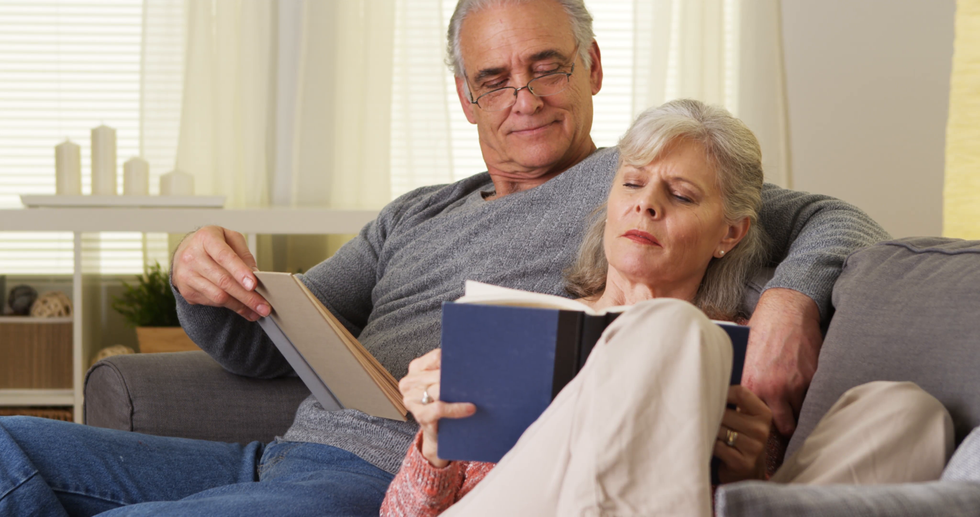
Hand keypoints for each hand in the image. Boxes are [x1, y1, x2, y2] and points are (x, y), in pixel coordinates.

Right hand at [171, 225, 269, 320]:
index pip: (224, 256)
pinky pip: (212, 302)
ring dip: (241, 306)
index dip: (240, 271)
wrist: (187, 251)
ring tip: (258, 311)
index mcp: (206, 238)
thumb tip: (255, 275)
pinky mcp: (186, 291)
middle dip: (247, 296)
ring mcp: (186, 275)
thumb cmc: (213, 244)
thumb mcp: (230, 239)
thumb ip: (244, 255)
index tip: (253, 284)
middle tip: (264, 307)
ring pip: (218, 296)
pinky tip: (243, 309)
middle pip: (223, 281)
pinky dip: (231, 307)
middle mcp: (192, 257)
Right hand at [399, 349, 475, 467]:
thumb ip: (449, 371)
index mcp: (416, 368)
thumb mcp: (442, 383)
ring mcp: (411, 399)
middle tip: (478, 379)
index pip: (436, 357)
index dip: (453, 361)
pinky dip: (456, 409)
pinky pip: (439, 408)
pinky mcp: (420, 415)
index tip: (470, 364)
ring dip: (459, 393)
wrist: (437, 431)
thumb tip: (471, 363)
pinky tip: (470, 409)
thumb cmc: (442, 402)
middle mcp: (410, 382)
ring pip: (437, 390)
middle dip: (458, 378)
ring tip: (476, 394)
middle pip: (438, 374)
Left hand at [714, 385, 771, 482]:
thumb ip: (735, 403)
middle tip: (705, 419)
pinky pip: (717, 446)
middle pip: (725, 413)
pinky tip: (713, 447)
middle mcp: (761, 430)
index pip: (741, 393)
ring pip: (719, 429)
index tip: (711, 396)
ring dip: (710, 431)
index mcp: (764, 414)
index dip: (722, 393)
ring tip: (711, 434)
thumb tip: (710, 388)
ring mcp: (754, 448)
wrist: (750, 472)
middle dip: (712, 416)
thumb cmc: (742, 439)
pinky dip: (711, 445)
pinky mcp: (742, 463)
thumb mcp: (746, 418)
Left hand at [742, 288, 822, 436]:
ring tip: (788, 410)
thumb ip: (741, 382)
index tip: (755, 429)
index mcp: (749, 384)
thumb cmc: (760, 331)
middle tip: (777, 426)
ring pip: (798, 417)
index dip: (753, 426)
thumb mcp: (742, 356)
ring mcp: (794, 386)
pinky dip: (807, 401)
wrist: (786, 311)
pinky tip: (799, 393)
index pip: (750, 420)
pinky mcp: (812, 379)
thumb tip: (730, 404)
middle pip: (780, 427)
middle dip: (779, 427)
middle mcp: (772, 389)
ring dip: (794, 414)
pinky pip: (810, 401)